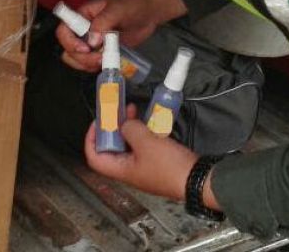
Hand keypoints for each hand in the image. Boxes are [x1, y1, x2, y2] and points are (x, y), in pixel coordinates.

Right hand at [55, 0, 186, 71]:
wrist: (150, 11)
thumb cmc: (132, 4)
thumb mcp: (117, 10)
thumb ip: (102, 23)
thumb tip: (92, 42)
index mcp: (83, 16)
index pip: (64, 30)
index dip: (69, 42)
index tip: (86, 48)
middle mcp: (84, 30)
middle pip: (69, 49)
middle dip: (81, 57)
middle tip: (100, 57)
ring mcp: (93, 43)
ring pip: (77, 59)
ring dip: (87, 64)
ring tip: (105, 60)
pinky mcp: (103, 52)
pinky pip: (91, 64)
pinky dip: (96, 67)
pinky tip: (109, 63)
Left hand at [83, 105, 199, 202]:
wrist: (197, 179)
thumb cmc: (169, 166)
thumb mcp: (146, 142)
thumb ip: (130, 129)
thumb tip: (124, 124)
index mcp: (121, 169)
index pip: (94, 157)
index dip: (91, 139)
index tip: (97, 122)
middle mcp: (129, 170)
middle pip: (111, 148)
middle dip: (112, 126)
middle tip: (116, 111)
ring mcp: (143, 166)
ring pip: (127, 144)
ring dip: (127, 126)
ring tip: (131, 110)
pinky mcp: (156, 162)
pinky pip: (142, 145)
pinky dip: (142, 131)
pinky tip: (148, 120)